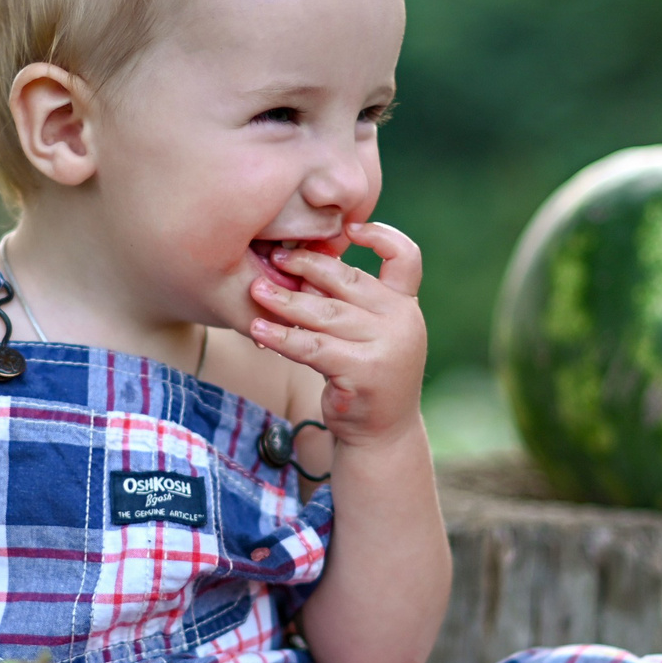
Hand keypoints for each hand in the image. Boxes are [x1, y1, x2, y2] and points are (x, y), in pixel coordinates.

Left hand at [247, 221, 427, 449]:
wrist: (380, 435)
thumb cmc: (363, 376)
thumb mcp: (364, 333)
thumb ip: (347, 301)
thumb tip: (299, 265)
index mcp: (405, 305)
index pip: (405, 258)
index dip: (381, 235)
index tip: (348, 227)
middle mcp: (402, 321)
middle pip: (349, 280)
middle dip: (308, 266)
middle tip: (274, 257)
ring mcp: (387, 346)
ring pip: (326, 313)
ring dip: (286, 300)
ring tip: (256, 291)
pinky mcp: (364, 371)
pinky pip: (313, 347)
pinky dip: (283, 337)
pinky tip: (260, 329)